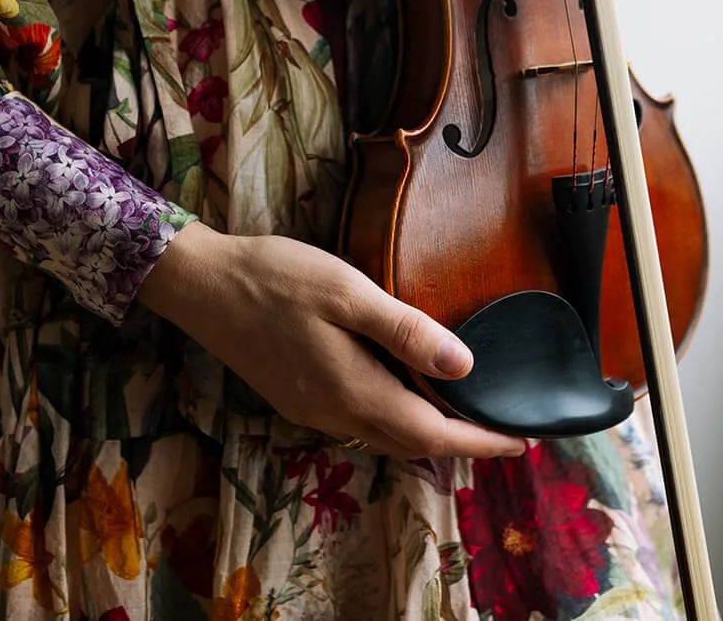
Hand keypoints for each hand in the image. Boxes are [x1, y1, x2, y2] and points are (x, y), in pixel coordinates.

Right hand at [139, 222, 526, 459]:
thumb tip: (464, 366)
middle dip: (460, 444)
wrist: (202, 285)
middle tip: (502, 430)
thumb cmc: (276, 278)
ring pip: (384, 436)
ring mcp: (312, 411)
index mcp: (354, 391)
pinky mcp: (297, 398)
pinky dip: (395, 419)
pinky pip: (360, 422)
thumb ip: (405, 330)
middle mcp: (335, 414)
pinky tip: (406, 393)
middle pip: (411, 444)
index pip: (432, 434)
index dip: (479, 442)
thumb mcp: (347, 292)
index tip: (520, 440)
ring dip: (427, 434)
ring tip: (464, 416)